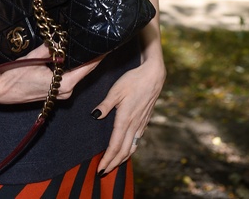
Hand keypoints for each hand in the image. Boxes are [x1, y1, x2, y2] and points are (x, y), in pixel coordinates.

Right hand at [0, 43, 102, 104]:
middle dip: (89, 56)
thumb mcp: (34, 56)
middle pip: (83, 70)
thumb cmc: (15, 75)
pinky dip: (70, 67)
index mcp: (64, 83)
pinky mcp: (55, 93)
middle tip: (94, 39)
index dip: (97, 55)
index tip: (105, 44)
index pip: (87, 67)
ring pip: (76, 74)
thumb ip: (51, 47)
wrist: (1, 91)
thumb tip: (63, 38)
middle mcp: (66, 91)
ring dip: (79, 61)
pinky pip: (68, 77)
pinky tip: (69, 56)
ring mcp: (60, 94)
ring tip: (83, 45)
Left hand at [91, 57, 165, 174]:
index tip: (100, 169)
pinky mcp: (145, 121)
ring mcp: (141, 124)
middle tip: (103, 173)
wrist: (153, 76)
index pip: (115, 145)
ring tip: (114, 165)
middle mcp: (134, 125)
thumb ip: (105, 105)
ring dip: (122, 159)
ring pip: (132, 147)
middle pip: (123, 151)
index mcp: (125, 119)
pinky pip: (137, 140)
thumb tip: (94, 116)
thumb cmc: (133, 80)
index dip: (107, 159)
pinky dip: (130, 149)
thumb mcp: (116, 90)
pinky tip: (126, 149)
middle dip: (113, 164)